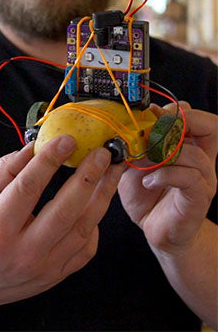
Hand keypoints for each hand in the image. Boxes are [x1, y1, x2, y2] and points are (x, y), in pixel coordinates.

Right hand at [0, 136, 122, 314]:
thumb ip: (6, 172)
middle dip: (88, 177)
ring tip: (111, 173)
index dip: (49, 161)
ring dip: (101, 197)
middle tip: (102, 153)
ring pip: (83, 229)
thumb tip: (36, 146)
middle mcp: (23, 251)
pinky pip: (86, 248)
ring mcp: (44, 267)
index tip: (67, 139)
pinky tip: (96, 203)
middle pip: (64, 210)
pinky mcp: (57, 276)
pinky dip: (95, 224)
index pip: (28, 188)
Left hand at [119, 102, 216, 255]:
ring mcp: (204, 180)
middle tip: (152, 132)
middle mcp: (203, 161)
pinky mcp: (198, 199)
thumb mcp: (136, 163)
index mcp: (191, 148)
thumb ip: (137, 144)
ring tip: (143, 162)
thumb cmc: (147, 196)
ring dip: (163, 153)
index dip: (178, 111)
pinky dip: (165, 175)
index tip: (151, 113)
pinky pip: (189, 178)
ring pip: (194, 154)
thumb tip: (133, 121)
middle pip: (209, 128)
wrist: (156, 230)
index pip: (200, 119)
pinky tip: (148, 181)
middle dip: (178, 123)